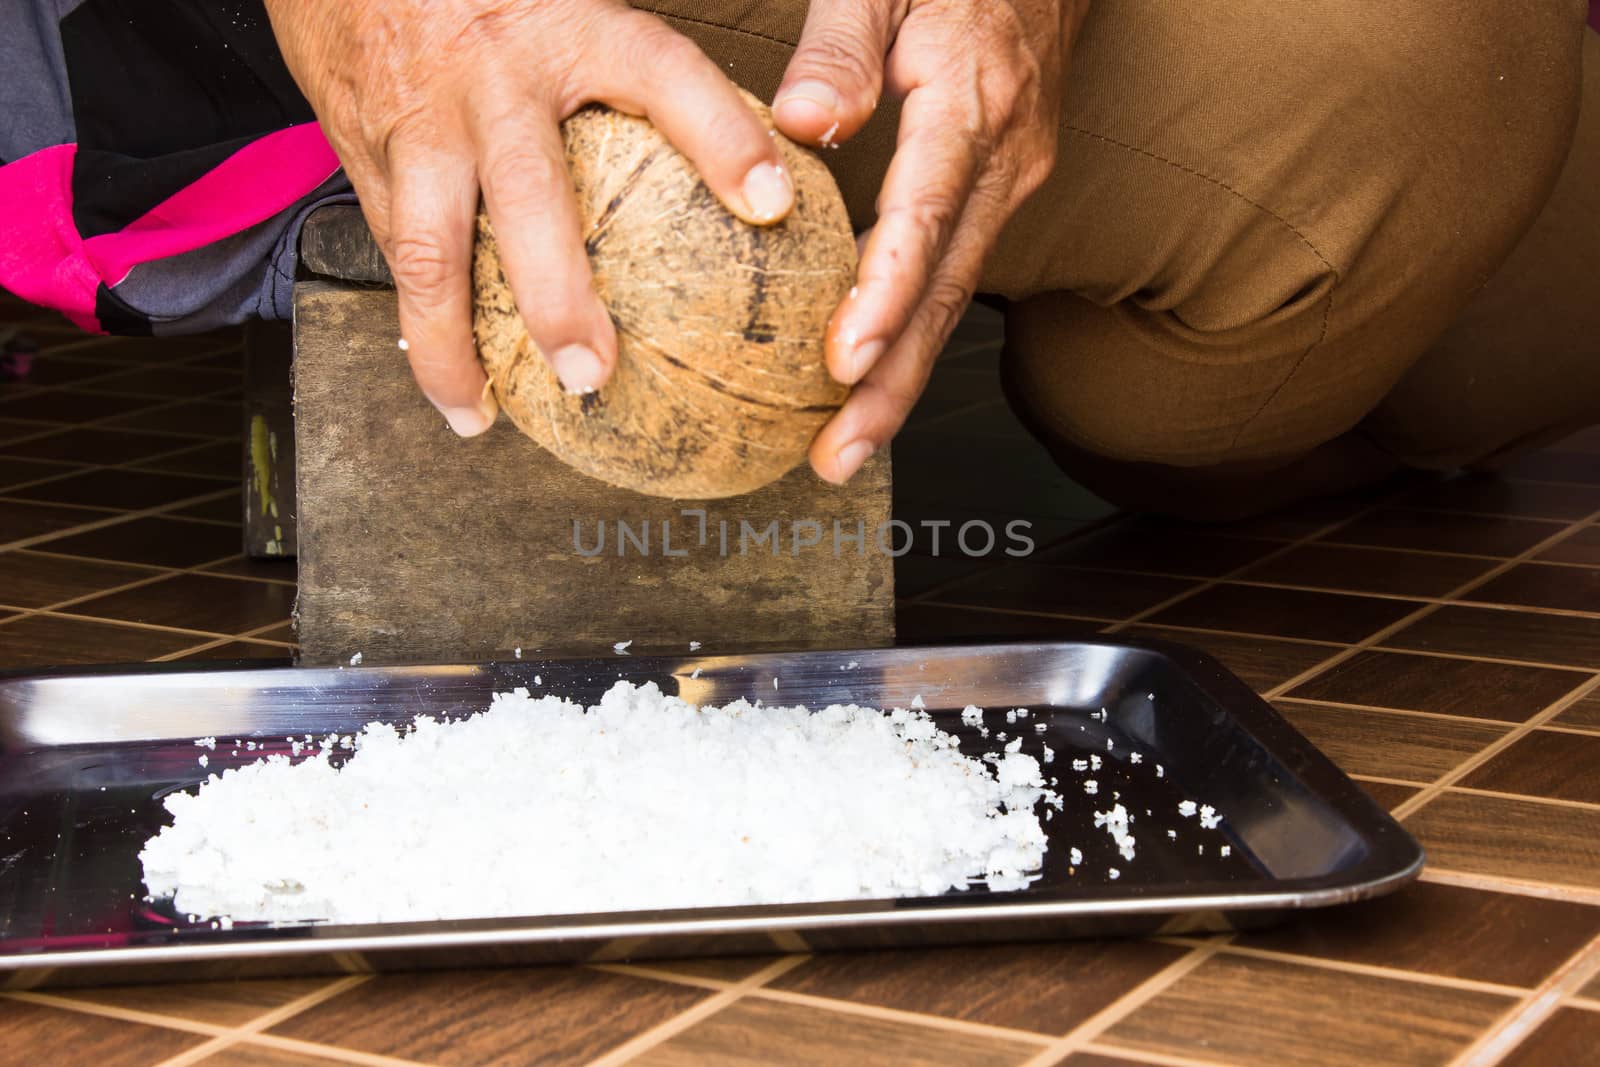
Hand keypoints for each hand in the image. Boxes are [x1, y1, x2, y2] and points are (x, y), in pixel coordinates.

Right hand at [263, 0, 795, 434]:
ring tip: (481, 415)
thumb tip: (750, 156)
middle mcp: (493, 81)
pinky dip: (418, 323)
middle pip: (529, 199)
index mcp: (567, 29)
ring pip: (431, 251)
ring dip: (454, 346)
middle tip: (595, 373)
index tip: (771, 204)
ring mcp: (422, 123)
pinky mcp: (364, 152)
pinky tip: (449, 379)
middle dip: (559, 296)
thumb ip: (635, 68)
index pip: (662, 76)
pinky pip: (393, 253)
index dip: (721, 138)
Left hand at [772, 0, 1086, 481]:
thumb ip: (838, 47)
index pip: (926, 216)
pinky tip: (870, 382)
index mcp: (974, 103)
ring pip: (955, 299)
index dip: (885, 295)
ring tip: (844, 449)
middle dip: (892, 383)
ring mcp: (1010, 182)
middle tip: (836, 456)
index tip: (841, 362)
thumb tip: (800, 126)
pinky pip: (955, 277)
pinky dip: (913, 338)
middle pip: (948, 290)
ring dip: (902, 380)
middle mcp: (1004, 160)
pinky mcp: (998, 192)